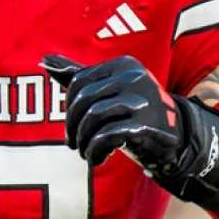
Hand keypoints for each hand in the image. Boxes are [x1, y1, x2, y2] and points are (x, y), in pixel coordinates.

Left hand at [42, 54, 182, 169]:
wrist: (173, 137)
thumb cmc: (134, 111)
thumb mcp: (108, 90)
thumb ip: (78, 75)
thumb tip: (44, 60)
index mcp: (123, 65)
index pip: (79, 81)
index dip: (69, 108)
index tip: (71, 126)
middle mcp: (134, 77)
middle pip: (85, 100)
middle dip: (72, 126)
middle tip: (72, 143)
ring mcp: (142, 100)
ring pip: (94, 117)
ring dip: (83, 140)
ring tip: (84, 151)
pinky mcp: (147, 125)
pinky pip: (108, 135)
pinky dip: (95, 150)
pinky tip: (96, 158)